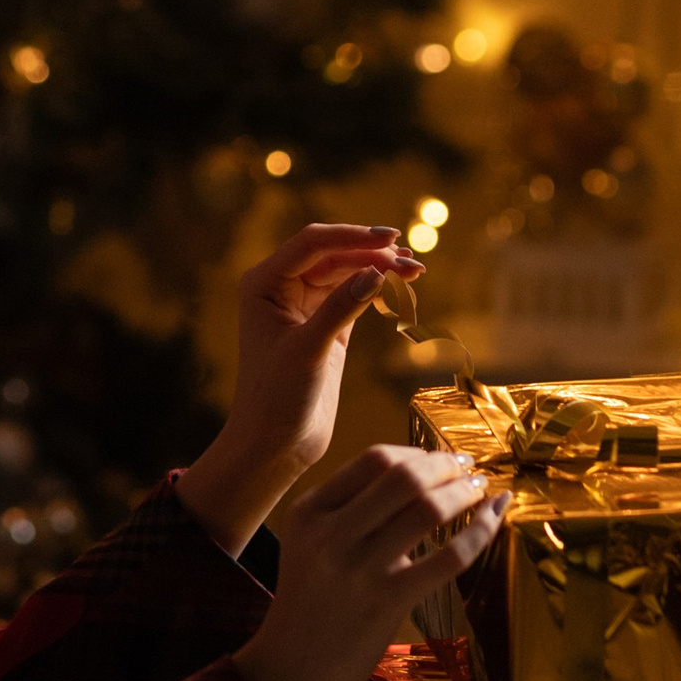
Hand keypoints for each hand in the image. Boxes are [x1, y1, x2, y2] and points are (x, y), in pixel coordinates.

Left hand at [175, 222, 409, 553]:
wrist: (275, 444)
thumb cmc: (277, 398)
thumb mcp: (309, 350)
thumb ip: (340, 308)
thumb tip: (376, 272)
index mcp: (264, 283)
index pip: (312, 244)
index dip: (352, 236)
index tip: (390, 239)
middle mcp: (281, 286)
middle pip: (333, 253)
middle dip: (372, 253)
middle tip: (412, 261)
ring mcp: (304, 304)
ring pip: (347, 271)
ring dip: (379, 268)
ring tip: (416, 270)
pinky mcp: (326, 325)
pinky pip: (354, 294)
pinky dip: (378, 289)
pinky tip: (401, 286)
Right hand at [232, 447, 507, 680]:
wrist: (290, 670)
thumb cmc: (309, 604)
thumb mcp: (310, 545)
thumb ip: (349, 511)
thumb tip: (421, 476)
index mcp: (310, 511)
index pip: (373, 460)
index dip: (418, 453)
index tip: (440, 459)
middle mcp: (330, 533)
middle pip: (403, 476)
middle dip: (447, 465)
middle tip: (469, 468)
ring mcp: (358, 568)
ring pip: (427, 510)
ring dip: (466, 493)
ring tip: (483, 492)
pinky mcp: (387, 601)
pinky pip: (448, 558)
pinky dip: (480, 533)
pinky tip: (493, 521)